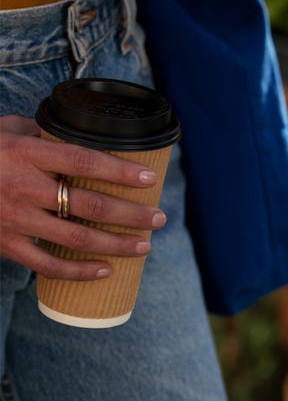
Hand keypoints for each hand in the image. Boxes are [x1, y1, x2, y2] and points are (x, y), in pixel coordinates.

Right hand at [0, 115, 166, 279]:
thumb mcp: (8, 129)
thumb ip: (45, 132)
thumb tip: (85, 134)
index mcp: (27, 153)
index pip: (84, 162)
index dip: (121, 171)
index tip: (150, 178)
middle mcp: (23, 187)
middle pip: (90, 205)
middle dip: (132, 214)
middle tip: (159, 218)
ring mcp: (14, 219)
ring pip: (76, 238)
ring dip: (116, 244)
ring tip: (145, 246)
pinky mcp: (5, 244)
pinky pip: (47, 265)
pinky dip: (79, 271)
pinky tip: (105, 270)